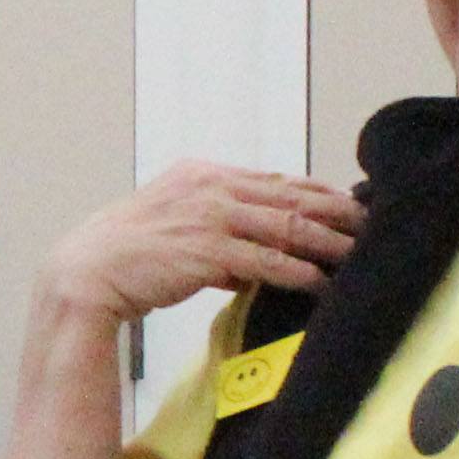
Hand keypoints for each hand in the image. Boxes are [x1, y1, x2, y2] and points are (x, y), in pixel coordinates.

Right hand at [44, 160, 364, 326]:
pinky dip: (299, 273)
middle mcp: (211, 188)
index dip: (316, 193)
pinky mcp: (209, 251)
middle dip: (337, 212)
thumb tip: (253, 259)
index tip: (346, 206)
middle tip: (372, 226)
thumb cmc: (124, 254)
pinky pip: (268, 261)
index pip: (275, 179)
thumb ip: (215, 231)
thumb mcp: (172, 225)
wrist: (86, 272)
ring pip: (288, 226)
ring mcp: (211, 217)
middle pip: (291, 196)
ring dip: (329, 243)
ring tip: (358, 255)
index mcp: (203, 175)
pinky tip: (321, 283)